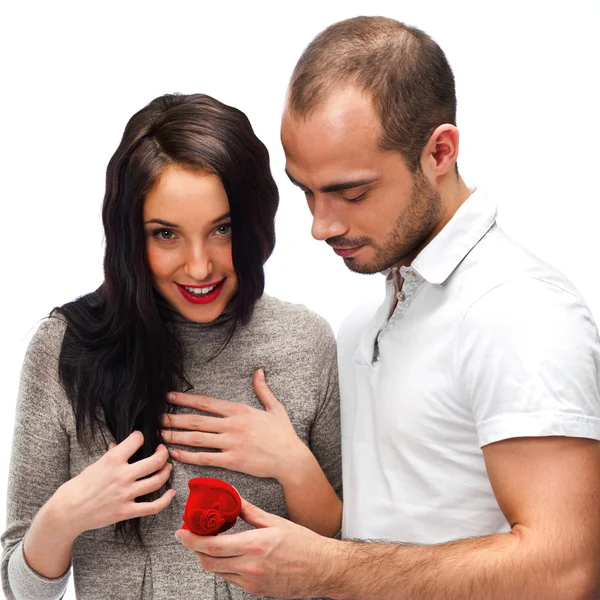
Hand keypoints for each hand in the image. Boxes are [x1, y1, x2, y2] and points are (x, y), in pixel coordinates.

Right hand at [51, 431, 175, 538]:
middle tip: (163, 451)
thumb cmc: (80, 486)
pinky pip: (153, 506)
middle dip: (163, 453)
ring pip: (157, 480)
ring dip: (166, 472)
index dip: (141, 437)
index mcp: (113, 460)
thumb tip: (119, 444)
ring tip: (167, 467)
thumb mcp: (95, 464)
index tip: (142, 439)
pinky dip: (166, 500)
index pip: (137, 440)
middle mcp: (122, 475)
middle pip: (155, 461)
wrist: (68, 511)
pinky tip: (172, 493)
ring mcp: (126, 494)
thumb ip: (111, 454)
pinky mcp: (127, 511)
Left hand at [160, 370, 309, 481]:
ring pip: (197, 439)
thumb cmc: (283, 434)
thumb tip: (259, 371)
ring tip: (160, 435)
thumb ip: (263, 390)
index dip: (186, 399)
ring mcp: (231, 443)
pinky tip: (175, 454)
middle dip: (173, 419)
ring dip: (176, 437)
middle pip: (196, 421)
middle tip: (156, 418)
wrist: (291, 459)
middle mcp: (232, 425)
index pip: (206, 403)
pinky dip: (188, 456)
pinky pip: (205, 458)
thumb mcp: (275, 408)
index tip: (169, 397)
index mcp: (240, 410)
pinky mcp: (232, 461)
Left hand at [175, 498, 338, 597]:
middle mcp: (249, 567)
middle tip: (191, 535)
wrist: (322, 568)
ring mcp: (252, 582)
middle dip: (195, 549)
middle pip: (208, 562)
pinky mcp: (256, 590)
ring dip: (208, 558)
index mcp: (254, 545)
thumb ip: (248, 511)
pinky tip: (229, 554)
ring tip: (210, 542)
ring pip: (217, 572)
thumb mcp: (274, 521)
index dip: (191, 540)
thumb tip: (232, 499)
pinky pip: (231, 578)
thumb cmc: (303, 543)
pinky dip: (224, 566)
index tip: (181, 532)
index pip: (211, 546)